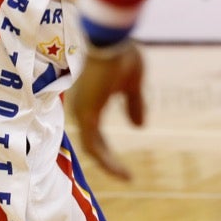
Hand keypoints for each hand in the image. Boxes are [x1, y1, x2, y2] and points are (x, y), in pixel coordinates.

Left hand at [68, 42, 146, 181]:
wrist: (110, 42)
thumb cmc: (120, 56)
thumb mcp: (132, 86)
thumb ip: (133, 105)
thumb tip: (138, 127)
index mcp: (91, 102)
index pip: (96, 135)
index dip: (108, 151)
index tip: (124, 166)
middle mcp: (82, 109)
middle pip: (93, 144)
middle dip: (108, 161)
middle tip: (125, 176)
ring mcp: (82, 112)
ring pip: (93, 149)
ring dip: (109, 165)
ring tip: (125, 177)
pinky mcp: (86, 115)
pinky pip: (93, 146)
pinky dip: (106, 161)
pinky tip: (121, 171)